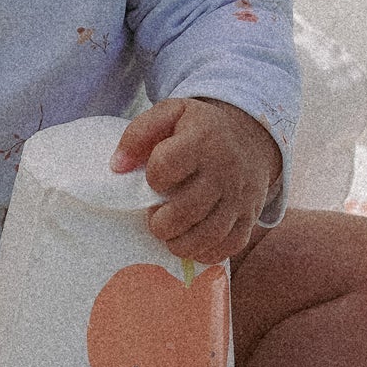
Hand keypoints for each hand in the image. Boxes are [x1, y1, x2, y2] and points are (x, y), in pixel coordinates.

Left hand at [110, 98, 280, 265]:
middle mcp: (224, 169)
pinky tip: (192, 243)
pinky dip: (207, 253)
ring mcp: (240, 196)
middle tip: (155, 218)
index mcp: (201, 140)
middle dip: (161, 223)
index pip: (166, 165)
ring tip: (169, 234)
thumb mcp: (170, 114)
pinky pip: (230, 245)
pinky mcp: (250, 216)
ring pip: (209, 234)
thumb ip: (138, 134)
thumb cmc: (200, 128)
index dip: (153, 178)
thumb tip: (117, 167)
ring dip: (180, 244)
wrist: (250, 135)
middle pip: (187, 209)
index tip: (154, 181)